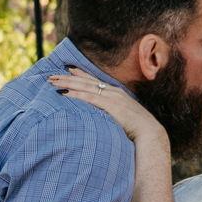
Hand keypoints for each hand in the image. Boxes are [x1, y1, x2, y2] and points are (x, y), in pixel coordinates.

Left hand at [49, 68, 163, 145]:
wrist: (150, 132)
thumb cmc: (138, 128)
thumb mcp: (125, 116)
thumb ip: (115, 112)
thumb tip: (105, 116)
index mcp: (116, 92)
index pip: (94, 80)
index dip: (80, 74)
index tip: (68, 69)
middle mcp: (112, 91)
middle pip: (86, 81)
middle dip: (68, 78)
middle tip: (52, 75)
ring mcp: (111, 97)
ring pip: (84, 87)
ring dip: (67, 84)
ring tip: (53, 82)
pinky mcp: (110, 106)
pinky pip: (89, 99)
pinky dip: (77, 95)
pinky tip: (65, 94)